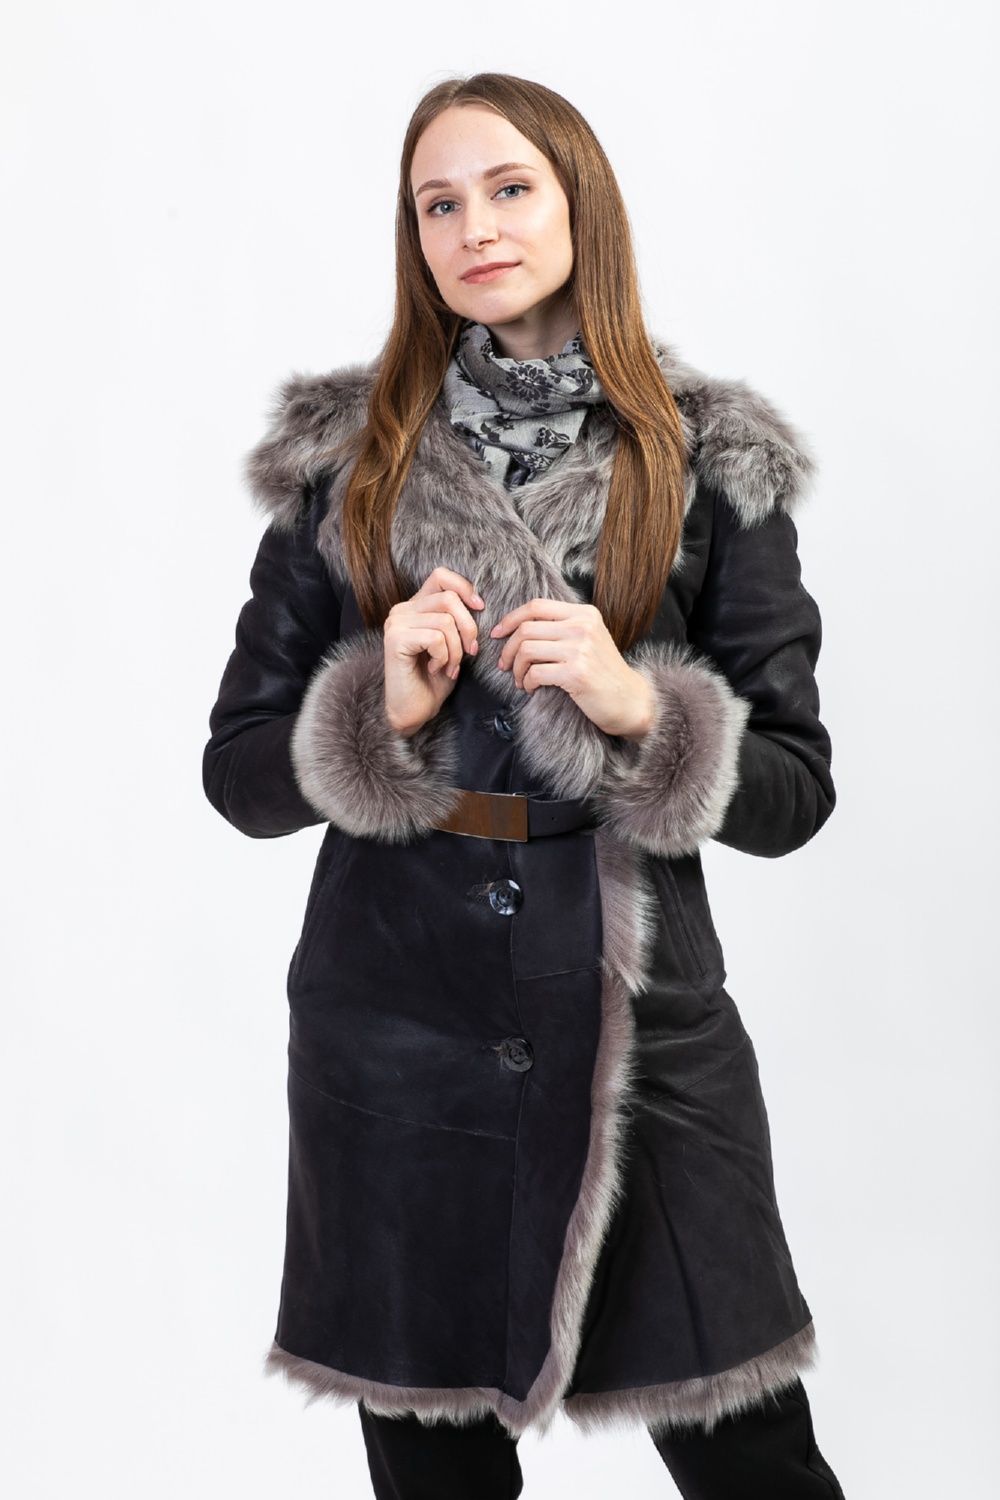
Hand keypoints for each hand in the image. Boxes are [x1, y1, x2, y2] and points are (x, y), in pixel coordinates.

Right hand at [383, 568, 483, 735]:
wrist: (413, 711)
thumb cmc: (434, 680)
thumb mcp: (453, 644)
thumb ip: (458, 620)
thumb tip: (479, 603)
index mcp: (415, 606)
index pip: (441, 576)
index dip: (465, 588)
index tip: (480, 608)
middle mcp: (402, 610)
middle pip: (449, 598)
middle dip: (468, 628)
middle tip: (470, 653)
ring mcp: (396, 623)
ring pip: (445, 620)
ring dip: (456, 649)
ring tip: (450, 667)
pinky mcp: (395, 639)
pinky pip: (436, 638)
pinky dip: (445, 657)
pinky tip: (437, 670)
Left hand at [490, 599, 654, 738]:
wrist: (631, 701)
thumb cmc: (604, 673)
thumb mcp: (588, 639)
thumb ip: (562, 627)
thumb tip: (519, 626)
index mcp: (584, 614)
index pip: (536, 606)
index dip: (511, 619)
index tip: (498, 634)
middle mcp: (582, 626)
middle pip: (526, 628)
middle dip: (507, 649)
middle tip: (505, 665)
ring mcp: (580, 649)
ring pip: (526, 650)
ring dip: (516, 669)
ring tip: (520, 680)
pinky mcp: (576, 672)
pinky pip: (535, 673)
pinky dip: (527, 683)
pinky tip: (532, 689)